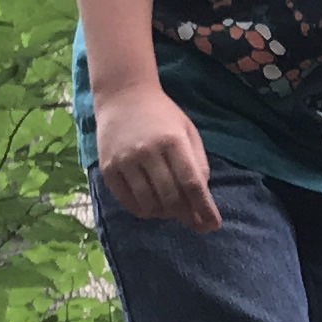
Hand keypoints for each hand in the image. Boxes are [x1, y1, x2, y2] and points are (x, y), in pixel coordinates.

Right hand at [96, 84, 223, 231]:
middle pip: (171, 198)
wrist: (123, 96)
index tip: (212, 224)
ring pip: (149, 204)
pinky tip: (151, 207)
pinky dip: (143, 211)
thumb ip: (198, 163)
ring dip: (164, 214)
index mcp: (173, 141)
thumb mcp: (187, 132)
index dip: (204, 208)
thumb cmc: (162, 116)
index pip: (191, 183)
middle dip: (185, 215)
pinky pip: (128, 202)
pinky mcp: (109, 168)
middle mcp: (147, 151)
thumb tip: (202, 200)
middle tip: (192, 220)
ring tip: (171, 210)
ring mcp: (125, 161)